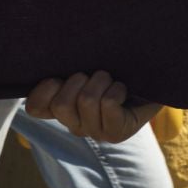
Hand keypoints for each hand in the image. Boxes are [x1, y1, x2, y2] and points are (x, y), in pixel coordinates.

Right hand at [26, 71, 160, 142]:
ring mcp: (96, 132)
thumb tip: (45, 54)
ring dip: (101, 81)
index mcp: (61, 109)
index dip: (43, 89)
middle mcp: (75, 125)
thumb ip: (64, 64)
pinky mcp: (117, 133)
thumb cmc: (115, 66)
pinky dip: (117, 89)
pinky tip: (123, 91)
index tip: (58, 77)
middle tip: (92, 76)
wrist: (153, 78)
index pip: (34, 108)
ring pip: (86, 101)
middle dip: (79, 80)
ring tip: (110, 81)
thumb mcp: (85, 61)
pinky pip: (108, 104)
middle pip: (61, 104)